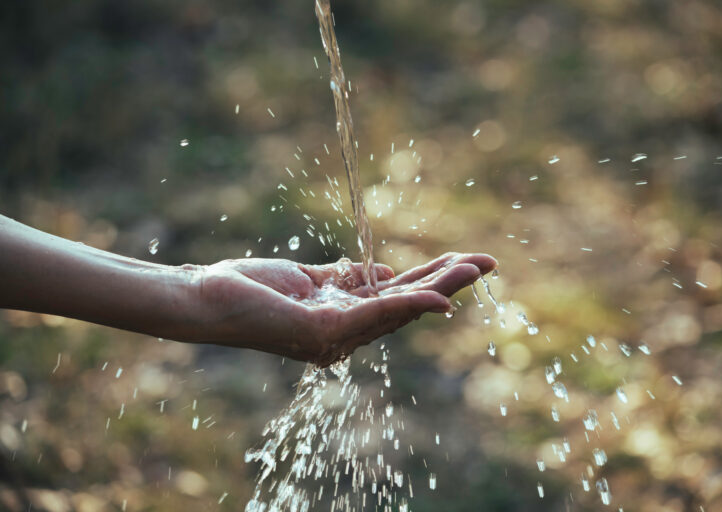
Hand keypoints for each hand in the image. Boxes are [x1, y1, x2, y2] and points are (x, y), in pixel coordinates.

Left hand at [183, 252, 496, 365]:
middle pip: (406, 305)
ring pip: (399, 310)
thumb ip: (346, 277)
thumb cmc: (249, 287)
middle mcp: (345, 333)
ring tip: (474, 269)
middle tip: (487, 263)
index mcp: (343, 318)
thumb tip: (386, 272)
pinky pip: (374, 314)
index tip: (461, 260)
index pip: (396, 297)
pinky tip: (438, 298)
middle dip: (448, 284)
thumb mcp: (307, 278)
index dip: (431, 280)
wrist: (206, 296)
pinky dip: (409, 306)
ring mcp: (336, 337)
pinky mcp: (324, 333)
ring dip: (439, 289)